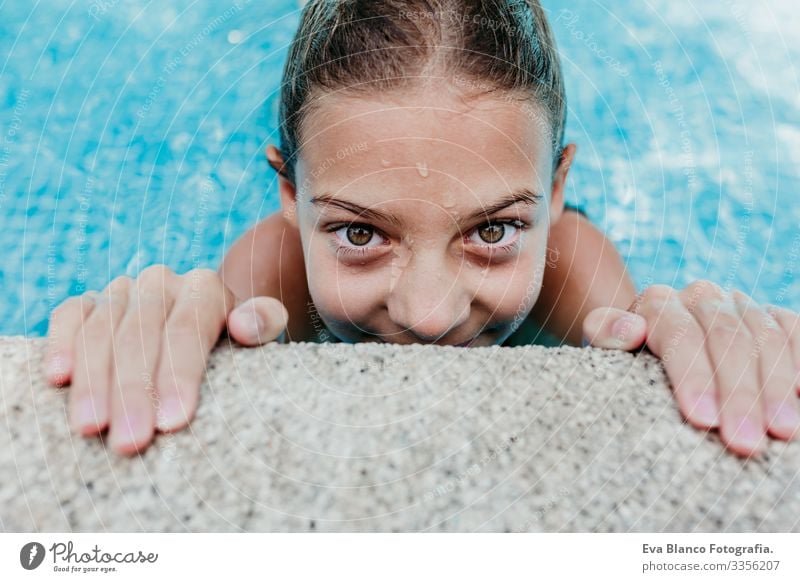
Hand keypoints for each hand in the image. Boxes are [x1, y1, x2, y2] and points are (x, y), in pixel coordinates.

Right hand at [43, 266, 288, 454]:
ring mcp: (123, 291)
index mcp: (205, 288)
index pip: (188, 329)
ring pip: (102, 328)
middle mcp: (161, 283)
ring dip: (94, 380)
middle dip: (134, 390)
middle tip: (130, 442)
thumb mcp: (263, 333)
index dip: (179, 376)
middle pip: (142, 332)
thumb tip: (244, 325)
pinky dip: (61, 343)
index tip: (174, 423)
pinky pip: (70, 315)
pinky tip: (57, 378)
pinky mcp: (91, 303)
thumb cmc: (237, 344)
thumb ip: (265, 321)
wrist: (209, 327)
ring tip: (90, 428)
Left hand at [582, 281, 799, 456]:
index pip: (679, 335)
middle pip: (727, 339)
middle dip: (739, 394)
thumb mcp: (600, 345)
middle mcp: (702, 297)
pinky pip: (795, 332)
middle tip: (745, 443)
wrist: (648, 341)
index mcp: (658, 302)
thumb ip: (603, 332)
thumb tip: (629, 330)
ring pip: (766, 338)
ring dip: (777, 387)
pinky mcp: (772, 317)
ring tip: (783, 432)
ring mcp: (740, 305)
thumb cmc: (623, 357)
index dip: (693, 377)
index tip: (702, 420)